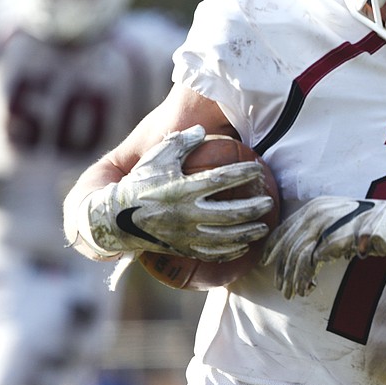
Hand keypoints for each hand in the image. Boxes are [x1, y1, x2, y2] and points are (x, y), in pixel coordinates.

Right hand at [83, 126, 275, 260]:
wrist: (116, 218)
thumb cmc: (140, 184)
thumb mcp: (157, 158)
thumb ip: (180, 143)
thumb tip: (202, 130)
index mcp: (183, 190)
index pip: (220, 181)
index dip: (242, 174)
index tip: (258, 169)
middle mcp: (187, 214)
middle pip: (229, 214)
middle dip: (253, 209)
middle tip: (269, 202)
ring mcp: (186, 235)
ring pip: (224, 238)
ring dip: (247, 233)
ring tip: (264, 227)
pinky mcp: (183, 249)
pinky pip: (211, 254)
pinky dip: (230, 252)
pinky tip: (244, 246)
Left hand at [263, 197, 385, 307]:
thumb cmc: (372, 231)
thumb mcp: (342, 226)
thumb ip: (321, 232)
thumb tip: (297, 249)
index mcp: (320, 204)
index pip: (287, 225)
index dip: (274, 245)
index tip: (264, 263)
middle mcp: (323, 210)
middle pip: (290, 240)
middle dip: (281, 266)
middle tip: (279, 287)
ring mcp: (332, 222)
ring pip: (300, 252)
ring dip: (293, 275)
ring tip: (292, 293)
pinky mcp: (342, 236)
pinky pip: (314, 259)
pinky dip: (306, 275)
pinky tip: (307, 287)